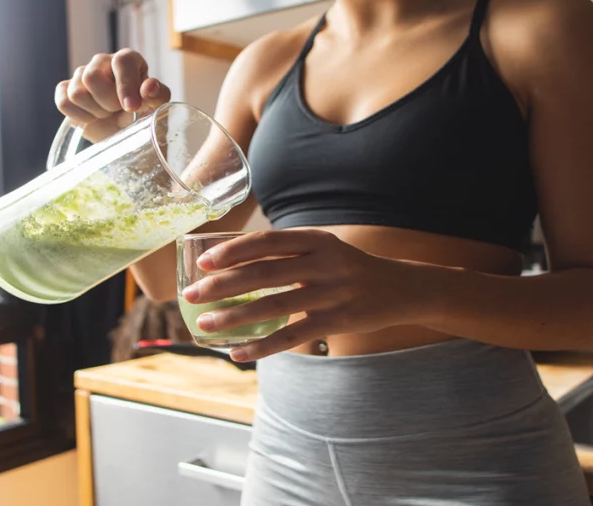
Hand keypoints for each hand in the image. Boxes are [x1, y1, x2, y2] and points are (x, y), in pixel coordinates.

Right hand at [55, 49, 172, 142]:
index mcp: (127, 59)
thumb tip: (149, 87)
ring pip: (77, 93)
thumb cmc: (141, 113)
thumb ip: (158, 95)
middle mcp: (103, 61)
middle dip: (107, 103)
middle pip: (92, 77)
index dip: (125, 86)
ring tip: (106, 113)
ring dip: (94, 112)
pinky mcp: (65, 89)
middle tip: (118, 110)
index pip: (122, 61)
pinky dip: (79, 117)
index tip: (131, 108)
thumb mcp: (156, 106)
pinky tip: (92, 117)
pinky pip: (64, 103)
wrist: (121, 131)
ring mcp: (81, 73)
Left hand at [180, 230, 428, 360]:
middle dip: (222, 285)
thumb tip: (231, 264)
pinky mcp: (336, 323)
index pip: (267, 241)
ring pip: (272, 306)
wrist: (401, 289)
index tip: (203, 261)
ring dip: (233, 317)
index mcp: (317, 240)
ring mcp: (331, 294)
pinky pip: (291, 336)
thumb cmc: (349, 268)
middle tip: (191, 294)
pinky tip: (238, 353)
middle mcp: (324, 263)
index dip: (233, 251)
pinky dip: (262, 347)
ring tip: (205, 325)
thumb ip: (287, 252)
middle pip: (263, 273)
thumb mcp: (324, 249)